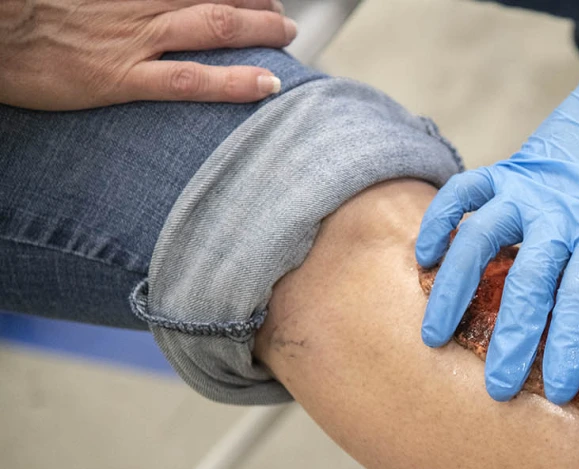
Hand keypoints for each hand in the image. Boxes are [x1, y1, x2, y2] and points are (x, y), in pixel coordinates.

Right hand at [0, 0, 296, 109]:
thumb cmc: (20, 14)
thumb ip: (111, 1)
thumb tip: (131, 12)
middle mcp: (136, 5)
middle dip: (253, 2)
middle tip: (279, 11)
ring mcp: (133, 40)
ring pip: (212, 26)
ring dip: (257, 29)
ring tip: (286, 35)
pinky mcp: (122, 77)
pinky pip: (190, 79)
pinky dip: (234, 81)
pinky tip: (267, 84)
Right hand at [416, 23, 578, 404]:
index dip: (569, 346)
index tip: (560, 389)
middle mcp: (559, 209)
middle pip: (525, 284)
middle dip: (510, 340)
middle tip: (497, 388)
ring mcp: (529, 186)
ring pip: (478, 240)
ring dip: (454, 289)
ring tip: (434, 334)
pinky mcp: (512, 167)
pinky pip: (465, 192)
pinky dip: (441, 220)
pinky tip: (426, 256)